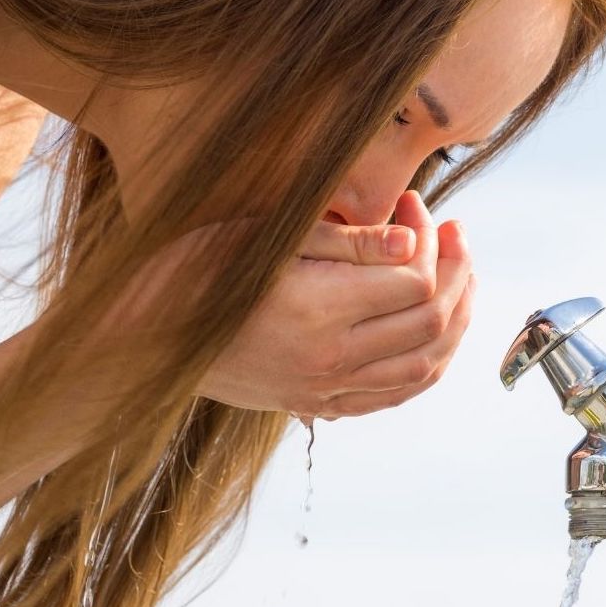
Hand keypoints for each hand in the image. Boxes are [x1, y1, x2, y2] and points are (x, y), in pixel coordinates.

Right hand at [190, 189, 475, 420]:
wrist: (145, 338)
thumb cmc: (197, 271)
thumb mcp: (267, 238)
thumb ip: (345, 242)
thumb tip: (413, 239)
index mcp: (318, 309)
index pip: (414, 279)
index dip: (430, 239)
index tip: (415, 202)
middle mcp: (330, 358)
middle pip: (430, 322)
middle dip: (456, 271)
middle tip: (454, 232)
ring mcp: (326, 389)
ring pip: (424, 365)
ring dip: (456, 319)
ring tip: (460, 277)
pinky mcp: (318, 405)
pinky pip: (395, 394)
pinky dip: (428, 363)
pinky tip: (435, 331)